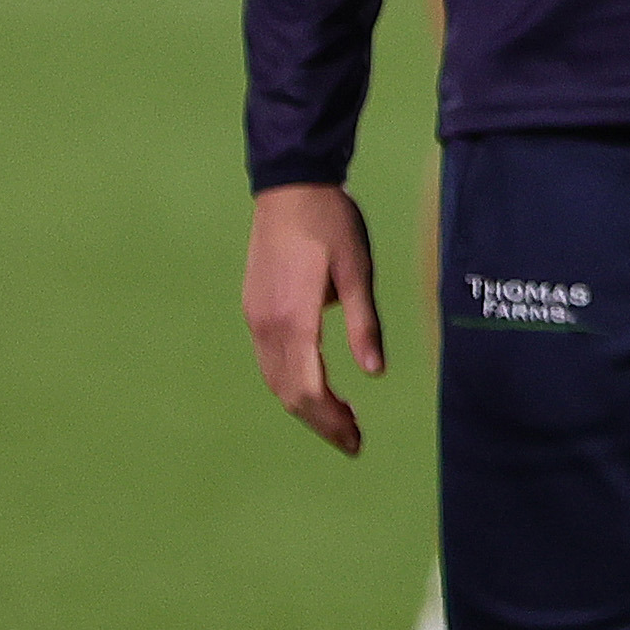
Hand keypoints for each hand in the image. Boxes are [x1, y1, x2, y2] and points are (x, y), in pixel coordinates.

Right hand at [243, 183, 381, 455]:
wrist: (290, 188)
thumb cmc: (331, 225)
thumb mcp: (359, 271)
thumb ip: (364, 324)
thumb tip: (374, 373)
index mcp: (293, 320)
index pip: (308, 390)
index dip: (331, 421)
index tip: (356, 441)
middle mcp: (266, 327)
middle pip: (288, 392)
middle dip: (320, 421)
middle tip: (353, 440)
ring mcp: (255, 319)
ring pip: (275, 380)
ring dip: (306, 404)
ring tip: (341, 419)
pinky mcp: (255, 309)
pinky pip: (270, 361)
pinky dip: (292, 382)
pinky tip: (316, 386)